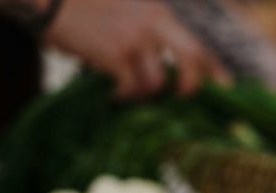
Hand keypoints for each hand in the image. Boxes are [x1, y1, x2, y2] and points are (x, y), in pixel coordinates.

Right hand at [46, 0, 228, 97]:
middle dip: (192, 86)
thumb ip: (147, 32)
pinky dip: (122, 96)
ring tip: (125, 92)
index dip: (215, 69)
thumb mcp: (125, 9)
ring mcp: (136, 39)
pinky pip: (131, 88)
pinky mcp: (115, 55)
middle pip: (192, 61)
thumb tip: (162, 69)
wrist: (49, 0)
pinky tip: (111, 94)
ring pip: (157, 83)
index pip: (198, 42)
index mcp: (159, 12)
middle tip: (181, 99)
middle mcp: (154, 23)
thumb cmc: (84, 7)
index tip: (226, 87)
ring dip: (142, 94)